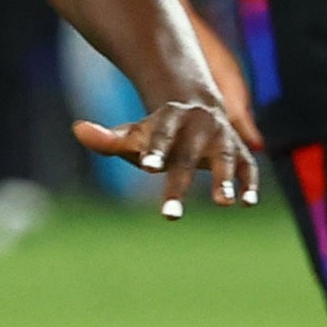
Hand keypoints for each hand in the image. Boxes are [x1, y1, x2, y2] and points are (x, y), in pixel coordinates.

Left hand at [74, 94, 258, 217]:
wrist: (198, 110)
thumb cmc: (159, 131)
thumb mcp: (135, 133)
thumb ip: (108, 138)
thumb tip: (77, 128)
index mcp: (172, 117)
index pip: (162, 135)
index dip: (156, 150)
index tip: (147, 167)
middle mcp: (200, 125)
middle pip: (189, 156)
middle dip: (180, 185)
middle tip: (169, 216)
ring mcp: (223, 137)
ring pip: (225, 158)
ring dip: (224, 179)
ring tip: (224, 202)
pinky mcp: (240, 151)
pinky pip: (248, 166)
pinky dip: (249, 183)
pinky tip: (248, 203)